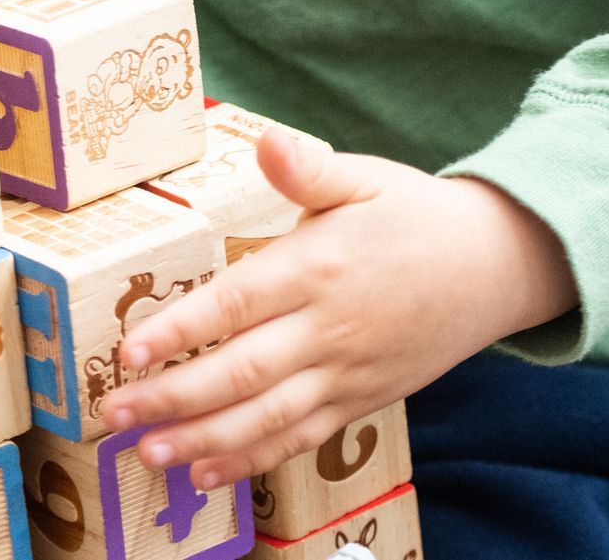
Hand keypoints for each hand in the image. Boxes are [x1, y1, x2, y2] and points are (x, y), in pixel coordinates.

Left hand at [97, 129, 577, 486]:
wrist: (495, 267)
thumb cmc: (416, 214)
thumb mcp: (365, 177)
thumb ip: (309, 167)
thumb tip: (266, 138)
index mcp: (320, 267)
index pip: (238, 303)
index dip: (182, 330)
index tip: (130, 349)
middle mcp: (329, 329)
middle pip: (242, 373)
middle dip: (174, 397)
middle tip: (113, 413)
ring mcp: (346, 373)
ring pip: (266, 418)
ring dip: (203, 440)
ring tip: (147, 452)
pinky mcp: (360, 402)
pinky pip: (301, 438)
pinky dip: (254, 459)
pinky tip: (209, 471)